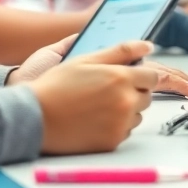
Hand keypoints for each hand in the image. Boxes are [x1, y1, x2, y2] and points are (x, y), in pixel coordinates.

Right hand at [27, 40, 158, 153]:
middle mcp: (126, 102)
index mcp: (121, 79)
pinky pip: (125, 132)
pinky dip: (115, 126)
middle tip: (107, 91)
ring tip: (98, 106)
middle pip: (146, 97)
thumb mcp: (87, 59)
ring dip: (126, 110)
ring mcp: (120, 124)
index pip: (152, 77)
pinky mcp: (112, 142)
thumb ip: (121, 51)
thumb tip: (148, 46)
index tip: (128, 77)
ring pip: (137, 115)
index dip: (140, 76)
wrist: (34, 118)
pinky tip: (94, 120)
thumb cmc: (57, 86)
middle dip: (133, 92)